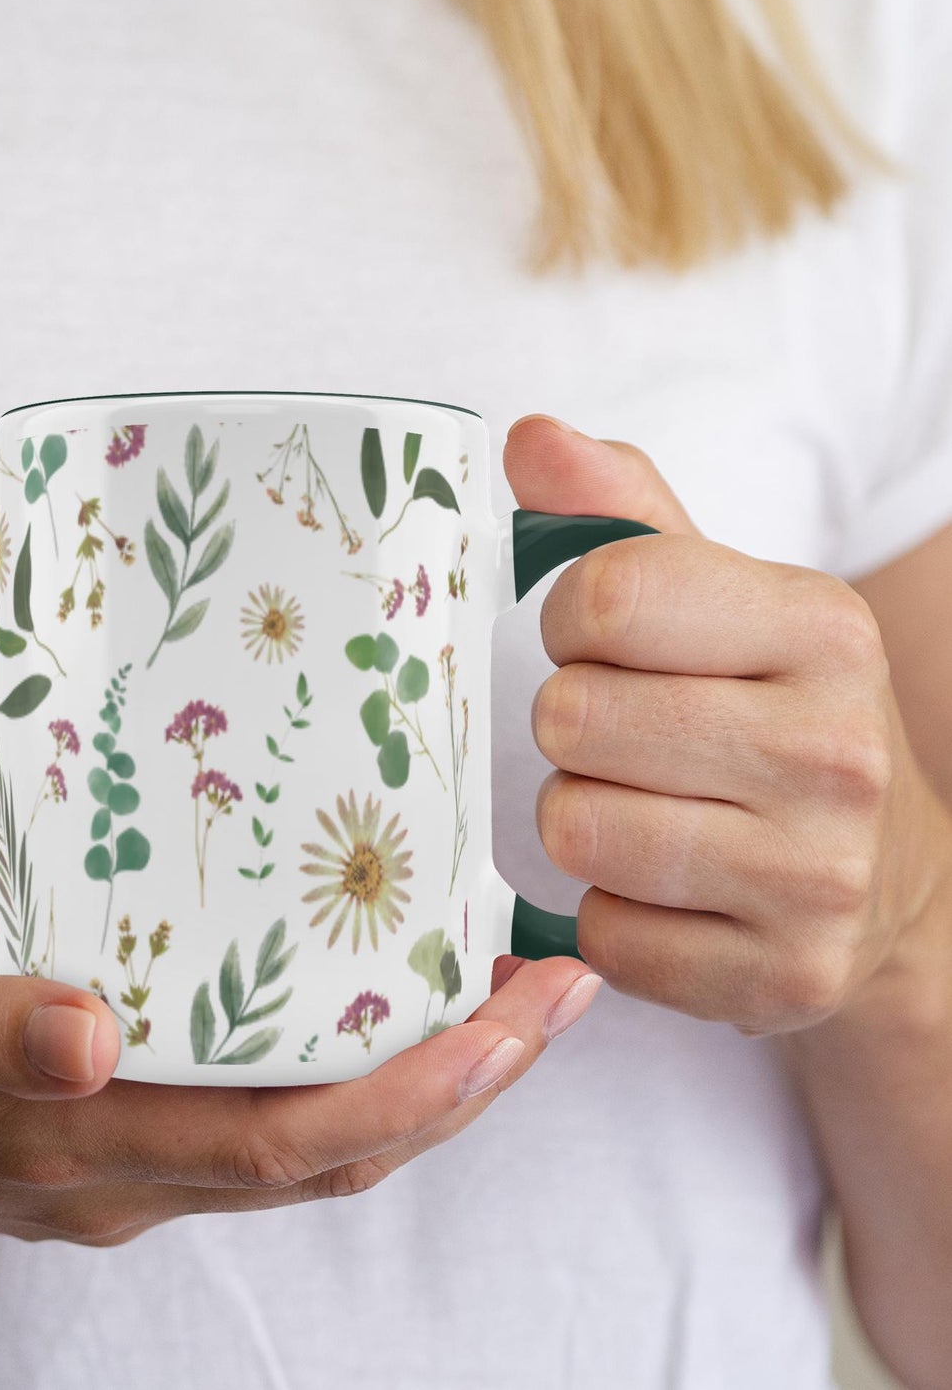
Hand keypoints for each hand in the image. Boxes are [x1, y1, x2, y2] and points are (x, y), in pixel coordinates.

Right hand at [0, 931, 598, 1246]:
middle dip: (464, 1085)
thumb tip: (94, 1039)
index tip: (520, 1019)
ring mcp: (117, 1173)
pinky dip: (340, 1079)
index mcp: (78, 1143)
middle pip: (333, 1155)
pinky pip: (255, 1126)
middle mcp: (123, 1177)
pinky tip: (360, 1009)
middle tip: (558, 990)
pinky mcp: (101, 1143)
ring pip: (306, 1150)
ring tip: (496, 994)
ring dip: (417, 1085)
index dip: (419, 1093)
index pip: (291, 1142)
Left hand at [504, 414, 944, 1033]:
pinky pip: (601, 935)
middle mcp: (834, 752)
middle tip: (622, 740)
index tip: (599, 644)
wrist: (885, 878)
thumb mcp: (718, 596)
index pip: (604, 597)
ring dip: (578, 820)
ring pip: (574, 831)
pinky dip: (607, 914)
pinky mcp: (780, 977)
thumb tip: (528, 437)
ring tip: (637, 808)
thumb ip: (618, 512)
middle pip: (573, 720)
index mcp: (820, 628)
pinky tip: (661, 892)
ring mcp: (815, 877)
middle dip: (571, 729)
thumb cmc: (770, 713)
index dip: (568, 622)